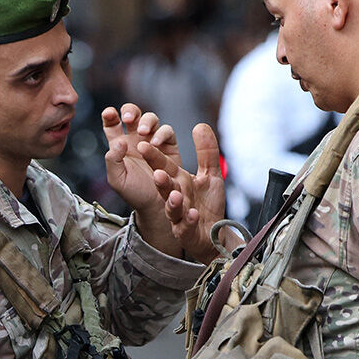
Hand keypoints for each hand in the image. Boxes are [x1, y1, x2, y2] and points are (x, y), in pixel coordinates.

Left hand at [102, 103, 179, 211]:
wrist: (156, 206)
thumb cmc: (134, 193)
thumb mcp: (116, 179)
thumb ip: (112, 159)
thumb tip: (120, 141)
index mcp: (120, 145)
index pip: (112, 123)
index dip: (110, 115)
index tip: (109, 114)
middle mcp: (136, 139)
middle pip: (133, 114)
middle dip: (131, 111)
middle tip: (128, 119)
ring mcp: (153, 141)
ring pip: (151, 119)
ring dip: (147, 121)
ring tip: (144, 133)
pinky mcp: (169, 146)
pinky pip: (168, 132)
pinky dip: (162, 133)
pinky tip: (156, 143)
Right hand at [138, 124, 228, 262]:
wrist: (214, 233)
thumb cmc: (207, 204)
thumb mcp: (211, 173)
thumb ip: (206, 151)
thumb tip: (200, 125)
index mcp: (177, 181)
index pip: (163, 165)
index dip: (154, 155)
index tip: (144, 143)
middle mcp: (175, 197)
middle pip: (164, 187)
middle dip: (160, 180)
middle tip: (157, 172)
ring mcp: (179, 216)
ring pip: (172, 208)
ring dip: (172, 201)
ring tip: (175, 194)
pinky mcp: (187, 232)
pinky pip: (186, 226)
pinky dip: (189, 220)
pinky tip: (193, 214)